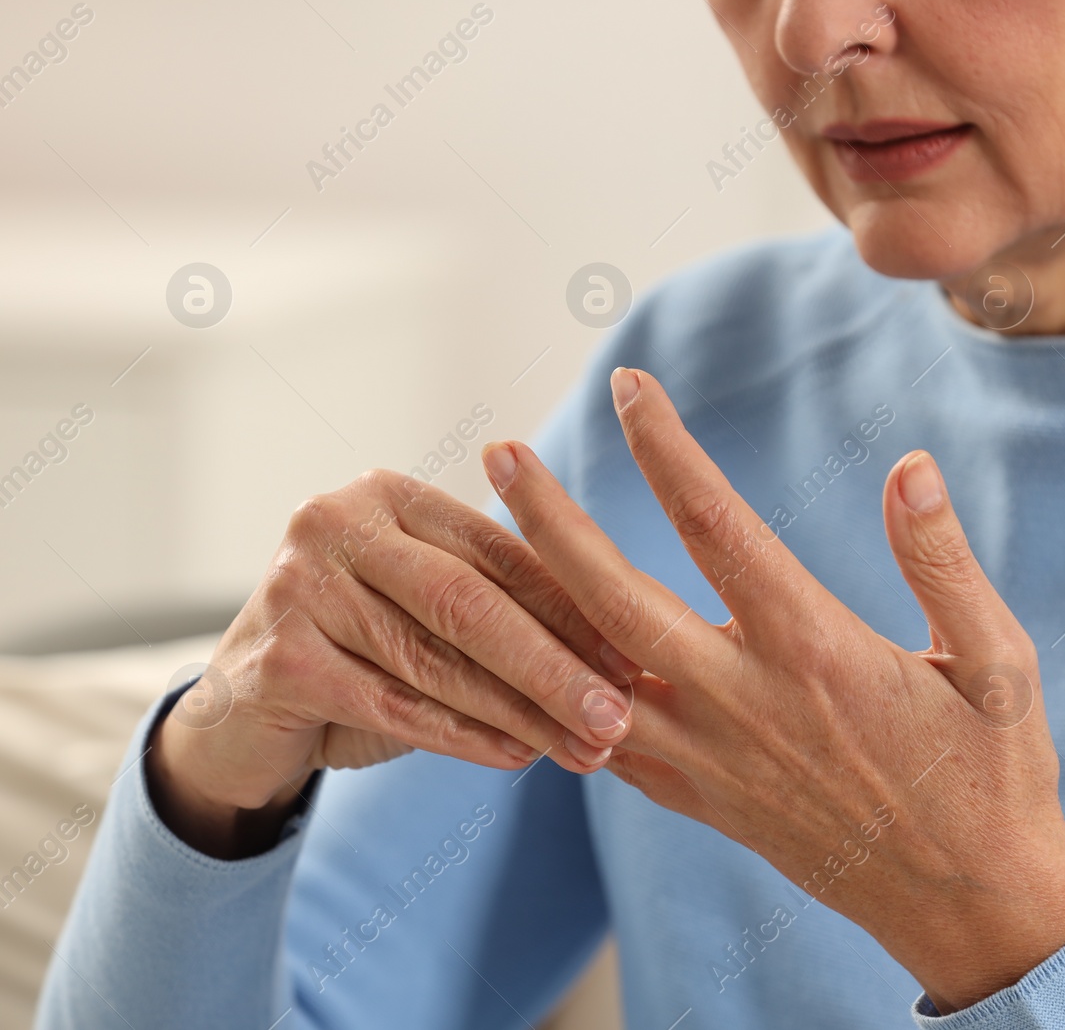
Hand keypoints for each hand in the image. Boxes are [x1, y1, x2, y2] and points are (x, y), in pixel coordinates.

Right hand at [149, 470, 637, 857]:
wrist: (239, 717)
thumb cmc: (360, 655)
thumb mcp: (430, 615)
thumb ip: (504, 612)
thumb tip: (623, 659)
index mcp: (389, 496)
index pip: (500, 553)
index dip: (573, 608)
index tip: (636, 658)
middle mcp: (336, 523)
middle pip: (470, 602)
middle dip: (555, 664)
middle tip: (620, 714)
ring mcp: (298, 587)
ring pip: (435, 659)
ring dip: (522, 711)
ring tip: (586, 747)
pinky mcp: (277, 659)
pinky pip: (393, 705)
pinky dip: (462, 735)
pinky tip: (517, 757)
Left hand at [485, 368, 1064, 1013]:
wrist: (966, 904)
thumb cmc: (993, 776)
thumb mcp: (1000, 664)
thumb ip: (945, 564)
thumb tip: (909, 469)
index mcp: (815, 652)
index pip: (717, 527)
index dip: (666, 450)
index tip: (631, 388)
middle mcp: (742, 703)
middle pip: (613, 599)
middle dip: (548, 520)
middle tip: (502, 454)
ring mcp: (709, 759)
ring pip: (586, 676)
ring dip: (530, 604)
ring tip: (483, 542)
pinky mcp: (698, 799)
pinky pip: (599, 742)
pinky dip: (552, 694)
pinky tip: (529, 654)